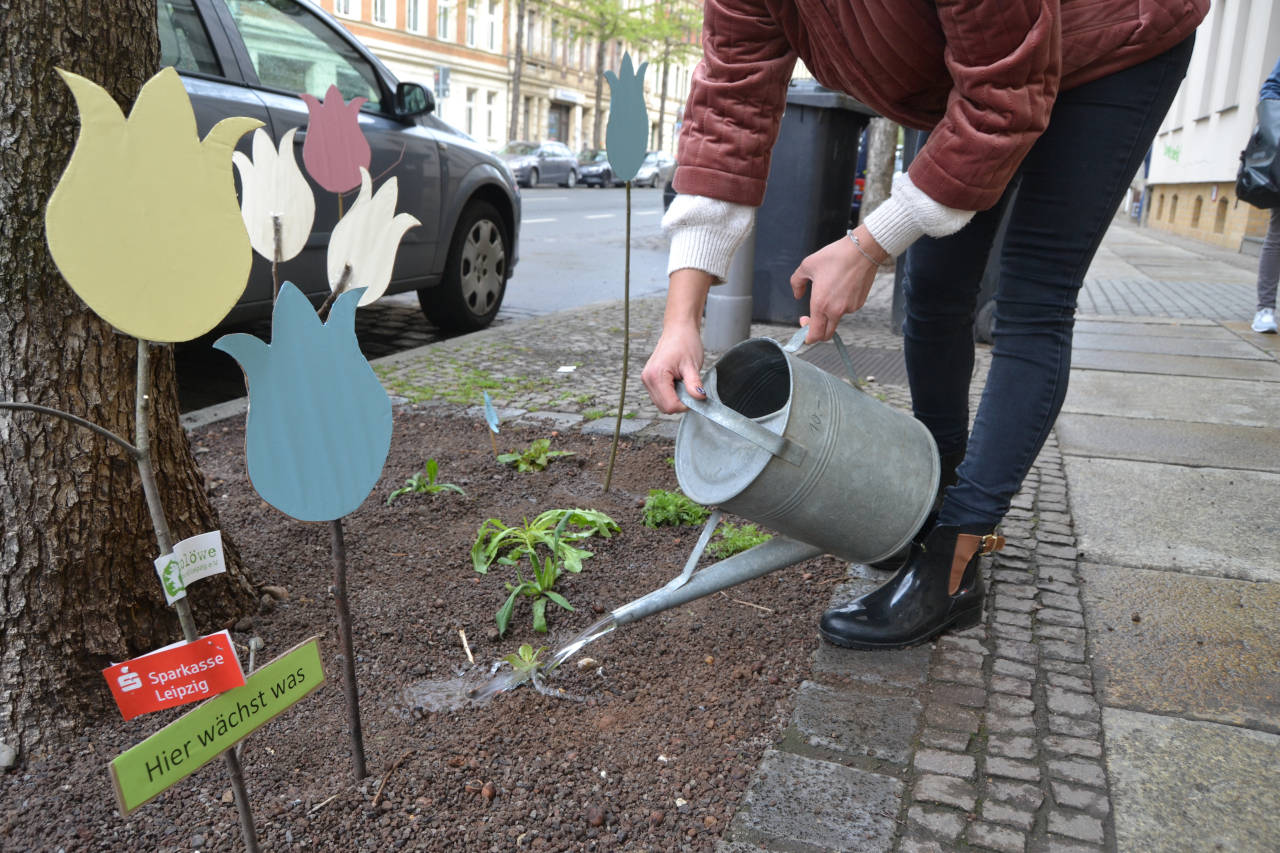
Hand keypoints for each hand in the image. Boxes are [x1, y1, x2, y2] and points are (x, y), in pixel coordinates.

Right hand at [642, 268, 713, 413]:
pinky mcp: (648, 379)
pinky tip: (677, 383)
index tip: (694, 395)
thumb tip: (699, 398)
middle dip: (680, 403)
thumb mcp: (692, 365)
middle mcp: (648, 379)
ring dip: (674, 399)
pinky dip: (670, 395)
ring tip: (683, 383)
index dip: (684, 405)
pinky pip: (659, 397)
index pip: (670, 405)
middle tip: (690, 388)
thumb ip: (694, 384)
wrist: (678, 330)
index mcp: (657, 375)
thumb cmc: (685, 343)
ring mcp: (646, 379)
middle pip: (664, 407)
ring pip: (661, 404)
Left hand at [790, 224, 887, 342]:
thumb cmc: (835, 256)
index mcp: (820, 304)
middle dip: (817, 332)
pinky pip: (847, 309)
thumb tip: (797, 295)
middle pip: (826, 334)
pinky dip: (841, 303)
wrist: (862, 251)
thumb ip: (797, 283)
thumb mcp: (807, 266)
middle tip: (812, 318)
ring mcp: (849, 308)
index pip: (815, 334)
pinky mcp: (859, 303)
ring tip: (830, 289)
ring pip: (836, 319)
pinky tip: (841, 287)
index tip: (804, 325)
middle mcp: (836, 310)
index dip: (807, 337)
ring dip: (830, 312)